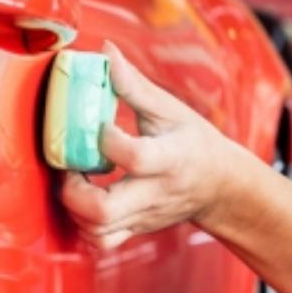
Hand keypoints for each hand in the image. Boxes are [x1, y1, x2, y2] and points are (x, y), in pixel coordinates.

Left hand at [61, 41, 232, 249]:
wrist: (220, 186)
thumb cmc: (194, 143)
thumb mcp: (170, 110)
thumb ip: (133, 84)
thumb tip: (105, 51)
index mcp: (169, 159)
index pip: (136, 158)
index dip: (109, 142)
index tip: (101, 127)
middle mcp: (155, 194)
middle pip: (106, 211)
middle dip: (75, 191)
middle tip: (71, 166)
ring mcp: (144, 217)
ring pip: (98, 231)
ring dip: (74, 207)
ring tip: (75, 179)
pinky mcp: (136, 229)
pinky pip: (102, 242)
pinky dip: (82, 225)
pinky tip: (82, 199)